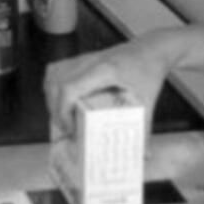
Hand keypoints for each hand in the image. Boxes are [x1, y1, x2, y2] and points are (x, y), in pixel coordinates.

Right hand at [43, 29, 178, 136]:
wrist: (152, 49)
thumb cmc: (149, 72)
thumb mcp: (148, 101)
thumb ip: (145, 128)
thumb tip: (144, 155)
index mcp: (104, 70)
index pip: (70, 88)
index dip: (62, 111)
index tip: (70, 129)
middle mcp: (90, 61)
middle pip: (56, 83)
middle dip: (55, 110)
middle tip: (67, 129)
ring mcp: (84, 58)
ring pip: (53, 75)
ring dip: (52, 98)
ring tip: (62, 116)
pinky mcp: (82, 59)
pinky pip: (57, 70)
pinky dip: (54, 86)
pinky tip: (60, 100)